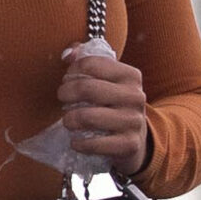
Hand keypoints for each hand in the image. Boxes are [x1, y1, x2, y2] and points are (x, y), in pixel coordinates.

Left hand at [58, 46, 149, 178]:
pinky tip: (76, 142)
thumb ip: (85, 59)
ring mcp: (133, 122)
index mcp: (130, 75)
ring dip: (69, 120)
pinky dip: (79, 143)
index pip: (91, 64)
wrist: (137, 138)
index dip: (72, 70)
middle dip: (66, 93)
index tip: (67, 79)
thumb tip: (68, 54)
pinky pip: (94, 144)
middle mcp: (135, 96)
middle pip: (87, 89)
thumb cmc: (113, 103)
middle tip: (62, 99)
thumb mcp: (106, 79)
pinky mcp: (129, 145)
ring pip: (88, 116)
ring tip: (68, 121)